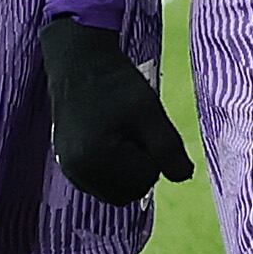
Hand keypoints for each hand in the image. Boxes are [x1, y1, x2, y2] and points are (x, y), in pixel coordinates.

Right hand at [41, 14, 193, 206]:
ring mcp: (70, 171)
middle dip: (141, 166)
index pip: (146, 179)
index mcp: (96, 160)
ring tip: (121, 132)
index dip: (154, 153)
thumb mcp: (149, 111)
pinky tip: (109, 137)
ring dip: (128, 169)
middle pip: (131, 192)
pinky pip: (102, 183)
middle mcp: (78, 173)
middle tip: (134, 130)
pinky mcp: (67, 165)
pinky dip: (113, 168)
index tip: (142, 125)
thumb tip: (184, 177)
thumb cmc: (116, 83)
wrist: (79, 61)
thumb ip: (168, 148)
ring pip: (117, 190)